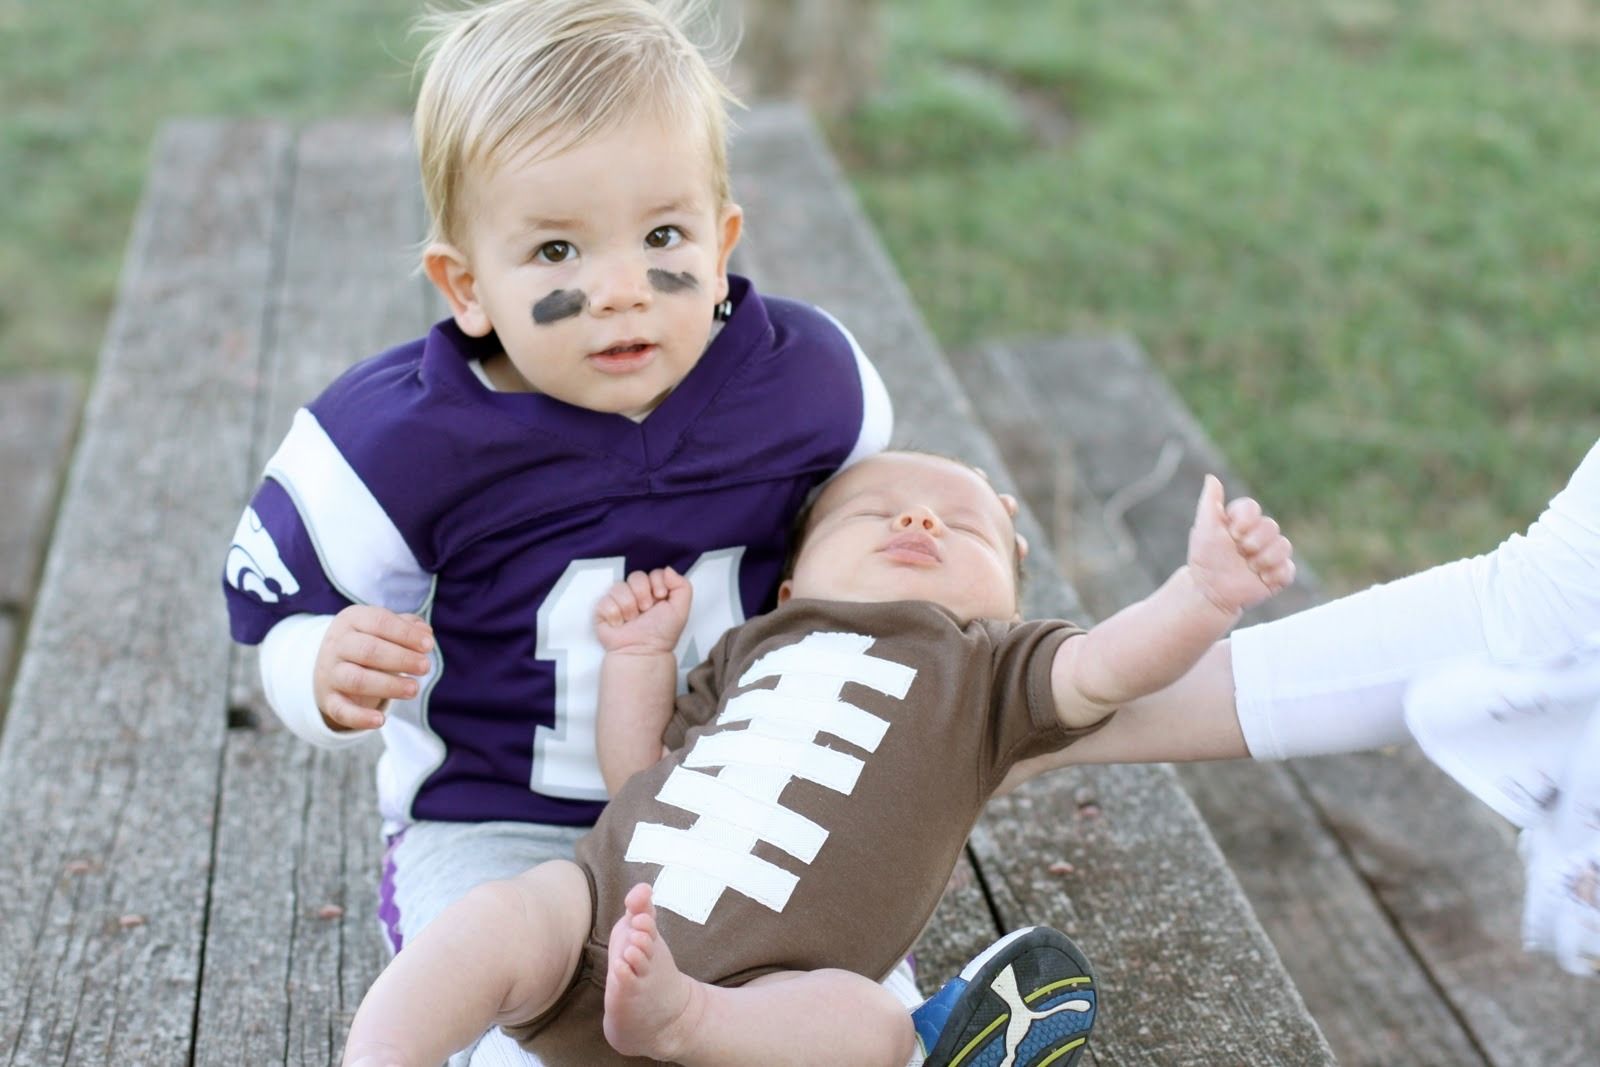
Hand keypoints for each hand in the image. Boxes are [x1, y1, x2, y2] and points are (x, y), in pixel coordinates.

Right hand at [314, 606, 433, 731]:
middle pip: (368, 650)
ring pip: (357, 680)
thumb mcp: (384, 628)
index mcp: (352, 620)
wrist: (331, 668)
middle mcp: (337, 644)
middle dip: (401, 659)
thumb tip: (425, 632)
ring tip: (414, 689)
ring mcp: (330, 673)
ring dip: (389, 686)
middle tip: (425, 667)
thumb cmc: (369, 643)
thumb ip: (407, 626)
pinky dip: (360, 718)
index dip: (406, 634)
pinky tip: (381, 720)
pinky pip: (341, 710)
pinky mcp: (329, 700)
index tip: (428, 645)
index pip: (379, 622)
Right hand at [595, 567, 691, 655]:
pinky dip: (614, 614)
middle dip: (642, 594)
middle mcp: (636, 594)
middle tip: (646, 610)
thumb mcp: (681, 610)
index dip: (657, 582)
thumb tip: (667, 570)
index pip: (654, 573)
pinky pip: (605, 601)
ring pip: (619, 587)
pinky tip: (619, 624)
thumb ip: (682, 586)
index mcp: (654, 591)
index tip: (661, 597)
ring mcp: (619, 601)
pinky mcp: (603, 611)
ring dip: (629, 606)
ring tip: (632, 620)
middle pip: (636, 576)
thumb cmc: (661, 634)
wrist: (643, 652)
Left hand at [1186, 475, 1294, 614]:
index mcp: (1240, 522)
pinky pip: (1289, 569)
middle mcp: (1257, 536)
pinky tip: (1260, 578)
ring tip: (1249, 567)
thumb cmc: (1205, 559)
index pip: (1252, 507)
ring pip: (1284, 545)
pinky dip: (1274, 574)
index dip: (1245, 519)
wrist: (1209, 592)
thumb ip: (1209, 503)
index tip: (1233, 532)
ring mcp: (1269, 555)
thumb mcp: (1204, 529)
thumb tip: (1212, 478)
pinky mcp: (1278, 575)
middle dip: (1254, 541)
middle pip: (1271, 525)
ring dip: (1264, 558)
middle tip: (1240, 552)